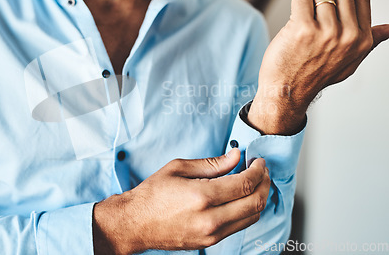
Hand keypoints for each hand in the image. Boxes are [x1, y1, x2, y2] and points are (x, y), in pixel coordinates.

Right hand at [93, 149, 269, 253]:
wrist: (136, 223)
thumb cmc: (153, 194)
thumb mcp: (178, 168)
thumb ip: (212, 163)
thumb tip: (236, 155)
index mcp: (201, 196)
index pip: (244, 184)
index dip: (257, 170)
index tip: (258, 161)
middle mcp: (210, 219)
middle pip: (254, 202)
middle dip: (264, 183)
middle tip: (262, 170)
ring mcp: (211, 234)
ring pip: (251, 217)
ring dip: (259, 198)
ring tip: (256, 183)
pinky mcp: (209, 242)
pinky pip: (239, 227)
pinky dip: (247, 211)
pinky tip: (243, 198)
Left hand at [248, 0, 388, 134]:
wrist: (288, 90)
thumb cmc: (314, 75)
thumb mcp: (350, 61)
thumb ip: (369, 41)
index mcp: (362, 39)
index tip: (330, 6)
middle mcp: (348, 35)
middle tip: (314, 12)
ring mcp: (326, 31)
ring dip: (309, 0)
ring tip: (304, 19)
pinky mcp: (303, 28)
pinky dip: (295, 5)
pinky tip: (294, 22)